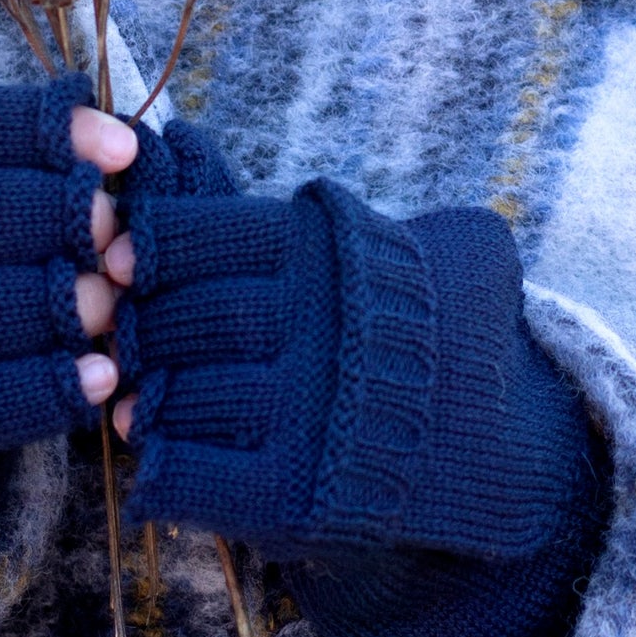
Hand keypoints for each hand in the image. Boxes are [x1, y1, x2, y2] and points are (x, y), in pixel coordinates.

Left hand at [97, 144, 586, 563]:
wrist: (506, 452)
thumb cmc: (445, 333)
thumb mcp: (423, 242)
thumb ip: (318, 206)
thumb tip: (185, 140)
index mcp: (331, 257)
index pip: (202, 235)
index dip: (155, 245)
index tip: (132, 259)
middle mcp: (312, 330)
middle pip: (180, 318)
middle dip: (142, 330)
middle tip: (128, 339)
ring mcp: (303, 416)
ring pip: (176, 393)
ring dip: (147, 397)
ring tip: (139, 397)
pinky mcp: (294, 495)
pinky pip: (190, 475)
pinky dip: (164, 465)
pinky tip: (162, 458)